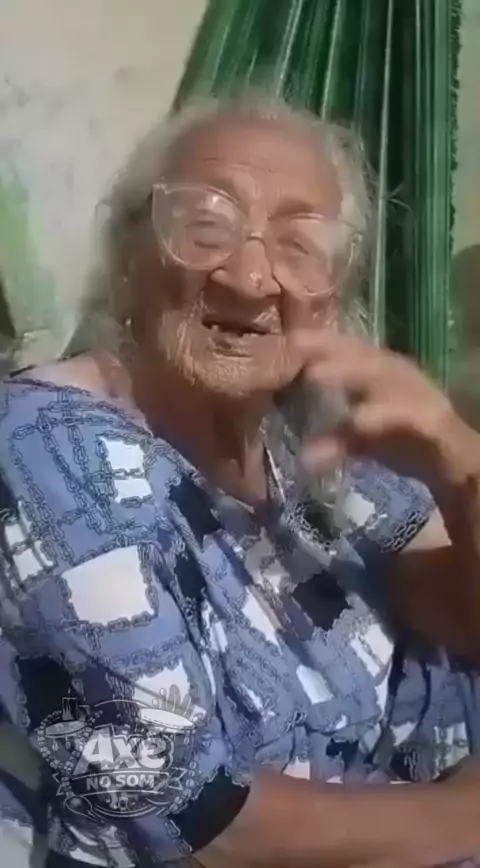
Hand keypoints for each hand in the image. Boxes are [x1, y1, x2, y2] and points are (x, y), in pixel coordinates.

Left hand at [292, 329, 471, 487]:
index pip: (347, 348)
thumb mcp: (363, 440)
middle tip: (294, 345)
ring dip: (348, 373)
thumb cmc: (406, 441)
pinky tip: (358, 421)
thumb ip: (334, 442)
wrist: (455, 462)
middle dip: (328, 347)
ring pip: (382, 375)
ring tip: (315, 375)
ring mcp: (416, 393)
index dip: (318, 340)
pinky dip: (381, 416)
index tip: (286, 336)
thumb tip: (304, 459)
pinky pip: (405, 415)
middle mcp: (398, 374)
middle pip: (360, 354)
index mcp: (381, 371)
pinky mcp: (432, 420)